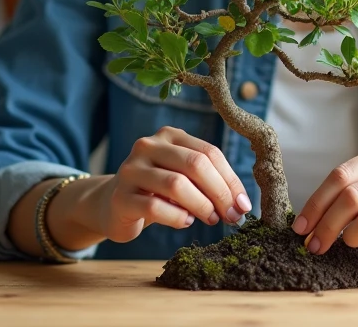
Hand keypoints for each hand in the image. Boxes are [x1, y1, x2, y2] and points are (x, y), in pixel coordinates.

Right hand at [96, 126, 252, 243]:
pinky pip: (155, 207)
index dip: (231, 180)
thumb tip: (241, 202)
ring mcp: (131, 169)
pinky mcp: (120, 197)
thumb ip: (207, 180)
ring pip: (176, 184)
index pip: (209, 153)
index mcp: (169, 135)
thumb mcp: (183, 177)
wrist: (113, 205)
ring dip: (201, 205)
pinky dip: (177, 217)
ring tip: (211, 219)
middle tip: (232, 216)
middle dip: (220, 193)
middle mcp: (148, 146)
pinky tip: (185, 221)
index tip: (243, 204)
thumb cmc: (158, 191)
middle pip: (195, 164)